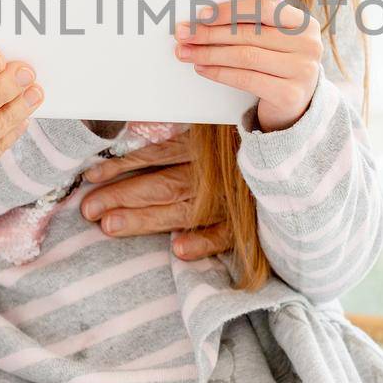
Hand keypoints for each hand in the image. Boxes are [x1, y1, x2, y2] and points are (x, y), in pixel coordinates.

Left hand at [79, 136, 232, 260]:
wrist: (293, 159)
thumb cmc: (246, 145)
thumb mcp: (214, 132)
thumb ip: (181, 137)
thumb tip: (138, 142)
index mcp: (202, 149)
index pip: (155, 158)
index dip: (122, 167)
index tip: (90, 177)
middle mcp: (212, 174)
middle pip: (160, 185)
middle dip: (122, 196)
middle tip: (88, 209)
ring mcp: (229, 199)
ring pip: (181, 208)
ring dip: (145, 218)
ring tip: (110, 225)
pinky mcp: (247, 221)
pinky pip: (225, 233)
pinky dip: (204, 242)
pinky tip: (179, 250)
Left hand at [174, 0, 321, 131]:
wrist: (297, 105)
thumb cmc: (279, 65)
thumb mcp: (274, 41)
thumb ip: (252, 27)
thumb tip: (204, 19)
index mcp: (305, 23)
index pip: (264, 8)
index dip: (231, 10)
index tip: (203, 15)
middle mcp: (308, 45)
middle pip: (250, 34)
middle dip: (211, 33)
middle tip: (185, 34)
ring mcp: (302, 71)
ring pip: (245, 56)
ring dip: (210, 53)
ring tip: (187, 52)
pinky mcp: (289, 94)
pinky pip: (246, 79)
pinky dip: (219, 73)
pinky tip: (203, 69)